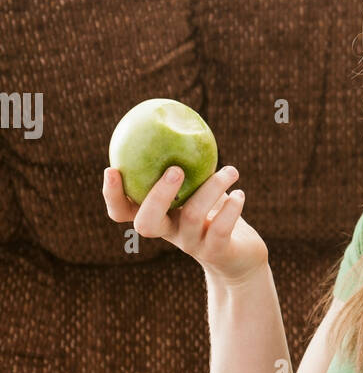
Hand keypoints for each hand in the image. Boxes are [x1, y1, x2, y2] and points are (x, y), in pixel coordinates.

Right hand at [102, 163, 268, 287]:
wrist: (240, 255)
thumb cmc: (214, 210)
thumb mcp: (197, 186)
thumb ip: (184, 161)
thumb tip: (174, 117)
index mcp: (156, 215)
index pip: (121, 212)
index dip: (112, 195)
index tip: (112, 169)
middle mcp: (168, 232)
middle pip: (146, 223)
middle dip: (157, 195)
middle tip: (176, 170)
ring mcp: (190, 244)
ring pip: (192, 215)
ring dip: (212, 187)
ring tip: (231, 171)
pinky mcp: (216, 252)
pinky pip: (220, 229)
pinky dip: (231, 208)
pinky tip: (239, 193)